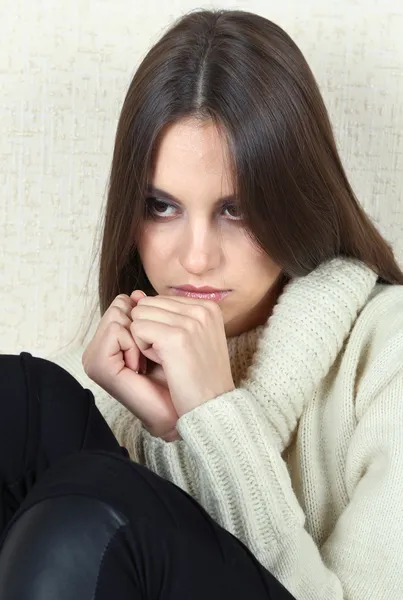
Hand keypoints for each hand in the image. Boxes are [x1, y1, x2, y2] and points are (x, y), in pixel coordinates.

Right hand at [82, 292, 179, 440]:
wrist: (186, 409)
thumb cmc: (180, 375)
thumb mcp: (164, 338)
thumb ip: (148, 316)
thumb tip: (137, 292)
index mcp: (107, 343)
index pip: (123, 303)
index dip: (149, 318)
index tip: (158, 346)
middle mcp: (95, 349)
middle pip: (120, 305)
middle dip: (145, 324)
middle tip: (153, 355)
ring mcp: (93, 358)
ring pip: (118, 314)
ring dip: (143, 335)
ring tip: (147, 362)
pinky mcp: (97, 365)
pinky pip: (118, 329)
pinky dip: (137, 343)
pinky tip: (141, 367)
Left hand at [130, 293, 234, 417]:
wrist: (213, 405)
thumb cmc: (200, 376)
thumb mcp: (195, 336)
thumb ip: (172, 315)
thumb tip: (137, 296)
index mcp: (208, 306)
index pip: (161, 300)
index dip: (159, 326)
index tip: (177, 348)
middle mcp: (202, 308)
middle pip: (148, 304)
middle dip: (149, 329)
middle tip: (169, 354)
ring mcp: (190, 322)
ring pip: (140, 315)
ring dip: (145, 339)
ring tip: (167, 358)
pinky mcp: (175, 337)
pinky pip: (137, 329)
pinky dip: (142, 348)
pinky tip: (162, 363)